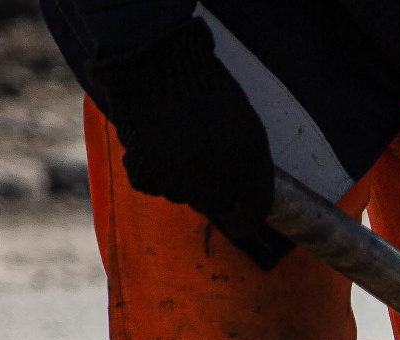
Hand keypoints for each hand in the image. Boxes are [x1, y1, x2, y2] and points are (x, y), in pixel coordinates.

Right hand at [94, 17, 286, 265]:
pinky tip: (152, 144)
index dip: (244, 216)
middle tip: (196, 161)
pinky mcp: (148, 171)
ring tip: (172, 143)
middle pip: (213, 207)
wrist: (159, 63)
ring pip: (180, 196)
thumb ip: (250, 165)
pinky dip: (148, 169)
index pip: (251, 214)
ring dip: (177, 179)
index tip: (236, 214)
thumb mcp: (245, 126)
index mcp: (248, 167)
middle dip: (208, 192)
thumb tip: (244, 197)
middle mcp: (217, 179)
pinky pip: (150, 184)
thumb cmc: (205, 90)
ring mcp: (181, 178)